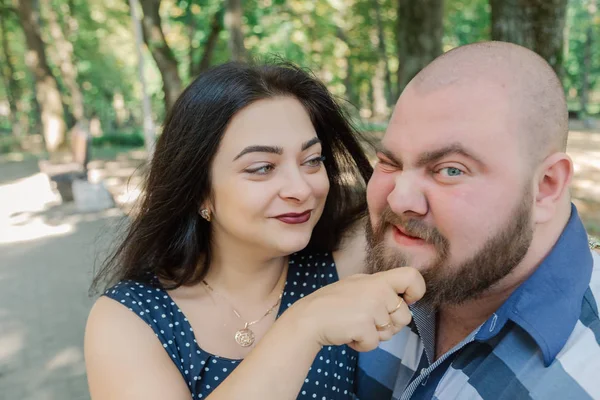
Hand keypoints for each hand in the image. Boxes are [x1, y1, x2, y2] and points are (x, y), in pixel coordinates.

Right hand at [287, 267, 424, 352]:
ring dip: (375, 335)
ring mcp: (371, 308)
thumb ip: (380, 290)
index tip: (406, 300)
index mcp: (376, 279)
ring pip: (391, 332)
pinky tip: (348, 334)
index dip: (416, 291)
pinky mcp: (364, 325)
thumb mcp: (357, 286)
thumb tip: (403, 301)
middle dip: (390, 325)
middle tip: (368, 321)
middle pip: (405, 316)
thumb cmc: (333, 304)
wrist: (308, 318)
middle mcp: (377, 290)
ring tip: (355, 325)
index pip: (411, 276)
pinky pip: (374, 344)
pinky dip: (362, 344)